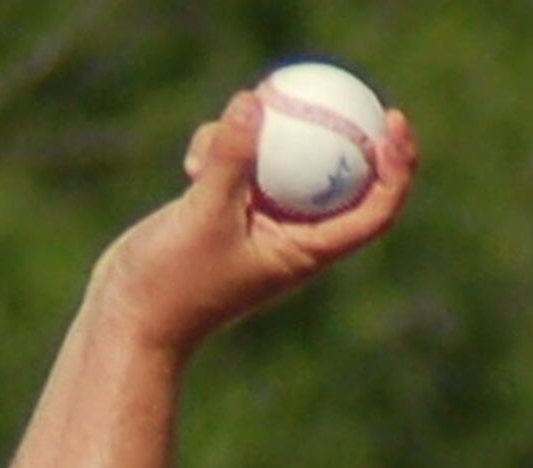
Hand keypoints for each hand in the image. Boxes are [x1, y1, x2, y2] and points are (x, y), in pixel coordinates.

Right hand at [87, 87, 418, 358]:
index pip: (373, 211)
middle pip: (337, 178)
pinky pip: (241, 162)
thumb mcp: (204, 214)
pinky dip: (219, 148)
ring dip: (252, 139)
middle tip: (335, 89)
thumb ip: (230, 159)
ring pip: (280, 160)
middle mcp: (294, 237)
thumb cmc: (176, 281)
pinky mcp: (229, 208)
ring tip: (208, 155)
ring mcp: (261, 222)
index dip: (397, 169)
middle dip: (339, 133)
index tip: (393, 124)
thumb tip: (254, 103)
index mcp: (309, 251)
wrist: (134, 313)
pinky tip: (189, 163)